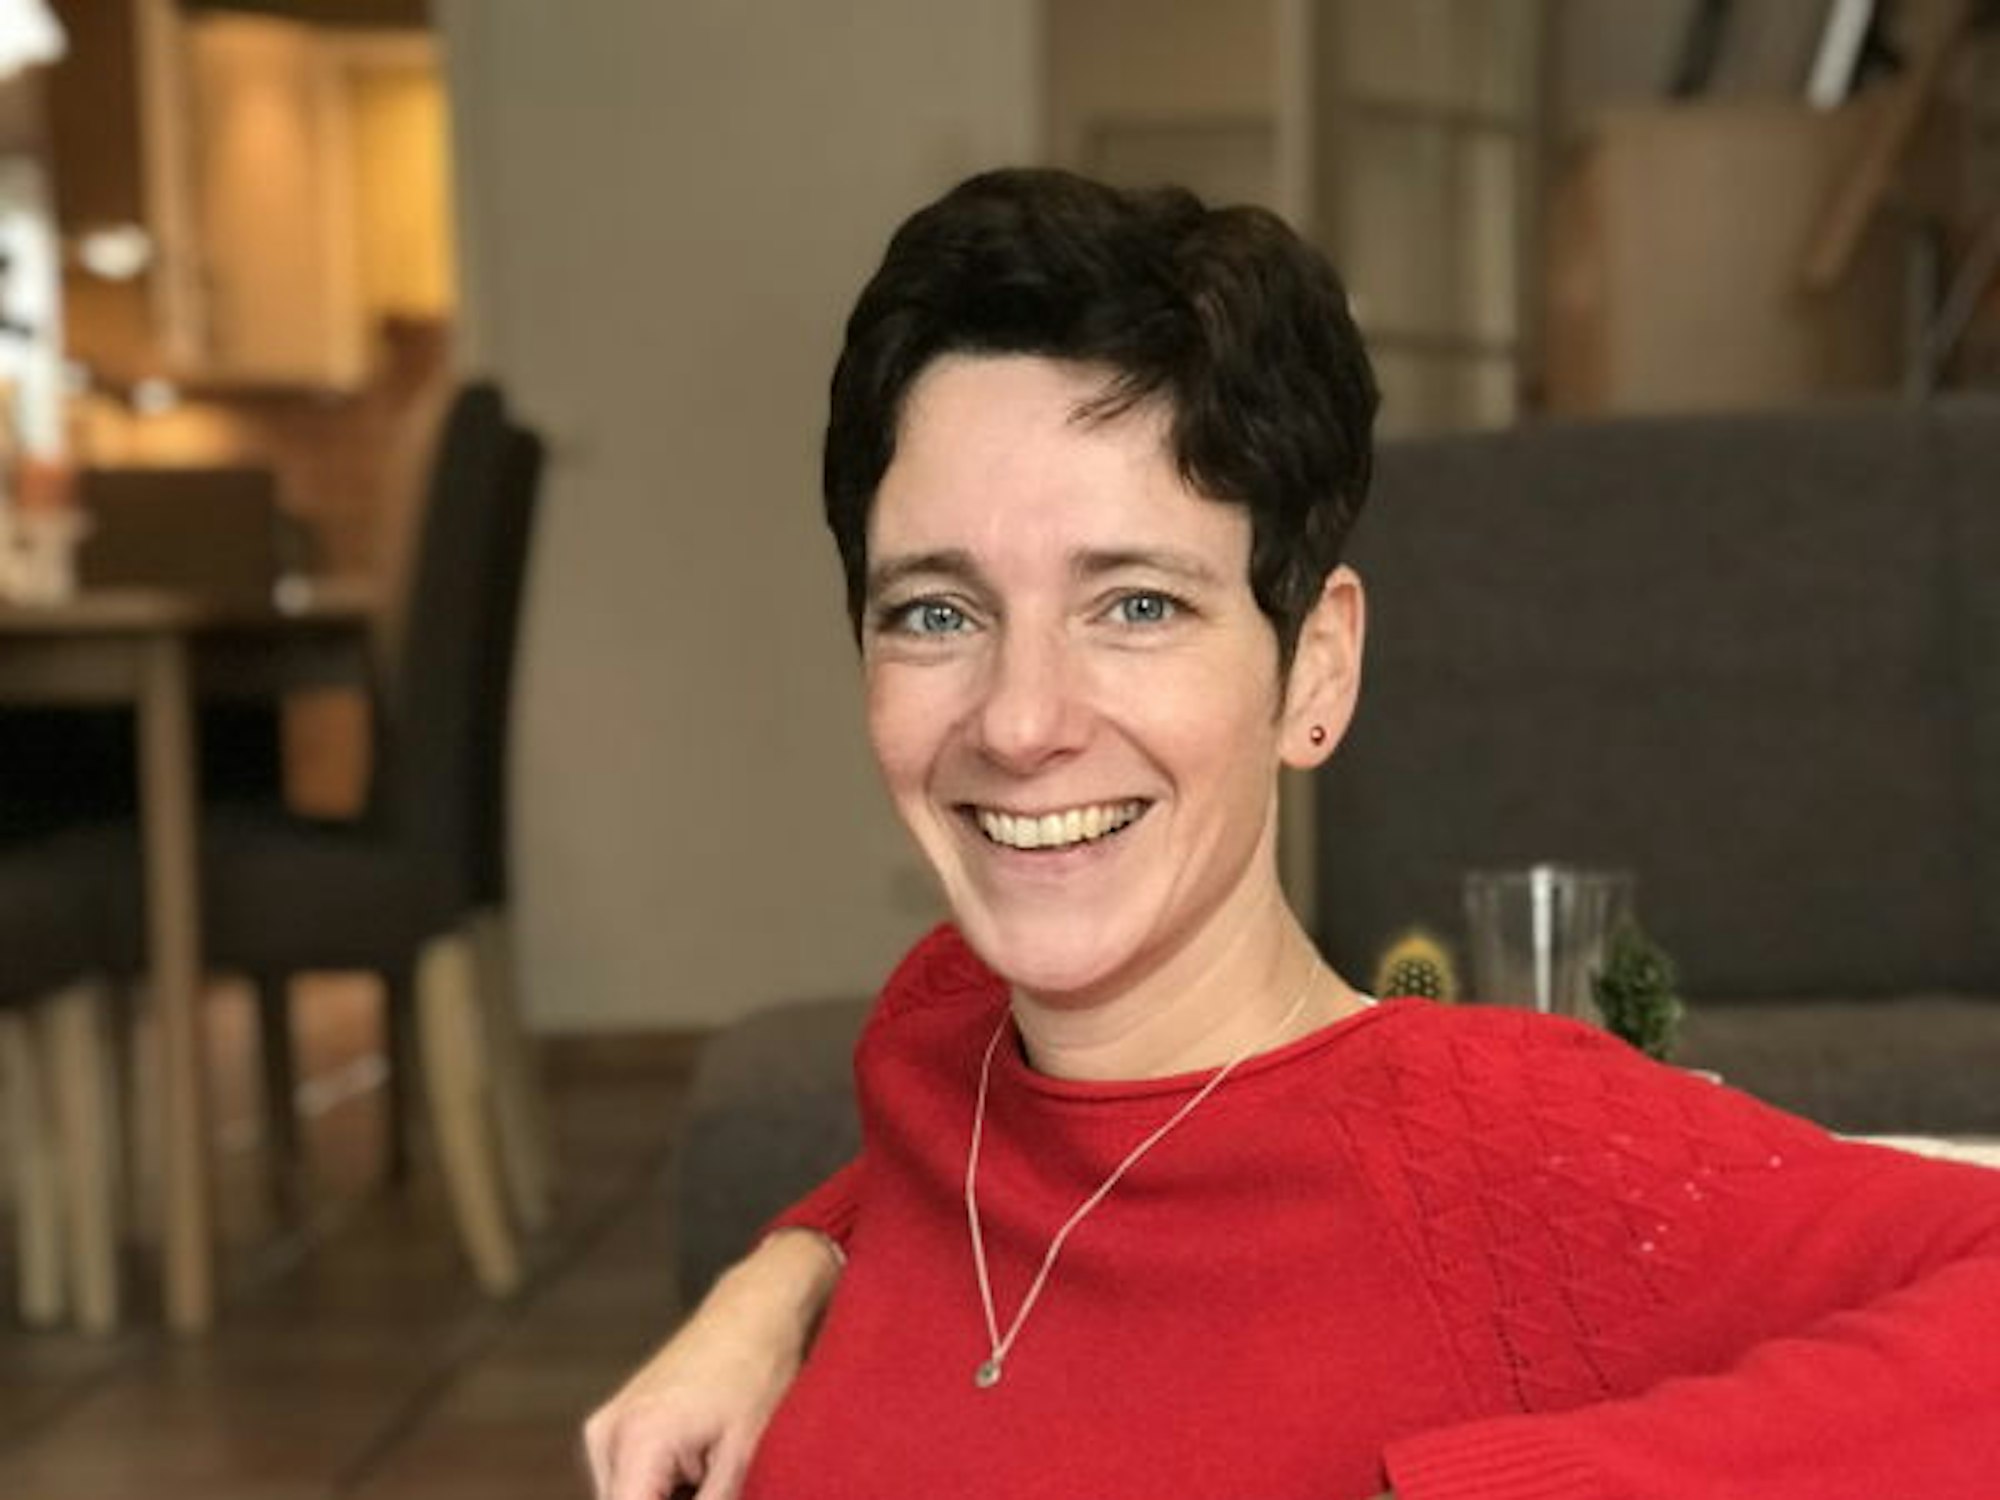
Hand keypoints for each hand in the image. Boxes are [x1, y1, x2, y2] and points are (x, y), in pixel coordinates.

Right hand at [583, 1230, 842, 1499]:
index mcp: (636, 1442)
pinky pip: (632, 1483)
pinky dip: (666, 1492)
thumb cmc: (759, 1371)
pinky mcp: (618, 1426)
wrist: (757, 1306)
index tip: (709, 1497)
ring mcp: (607, 1429)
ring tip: (719, 1476)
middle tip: (722, 1485)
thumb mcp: (745, 1457)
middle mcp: (607, 1436)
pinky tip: (706, 1474)